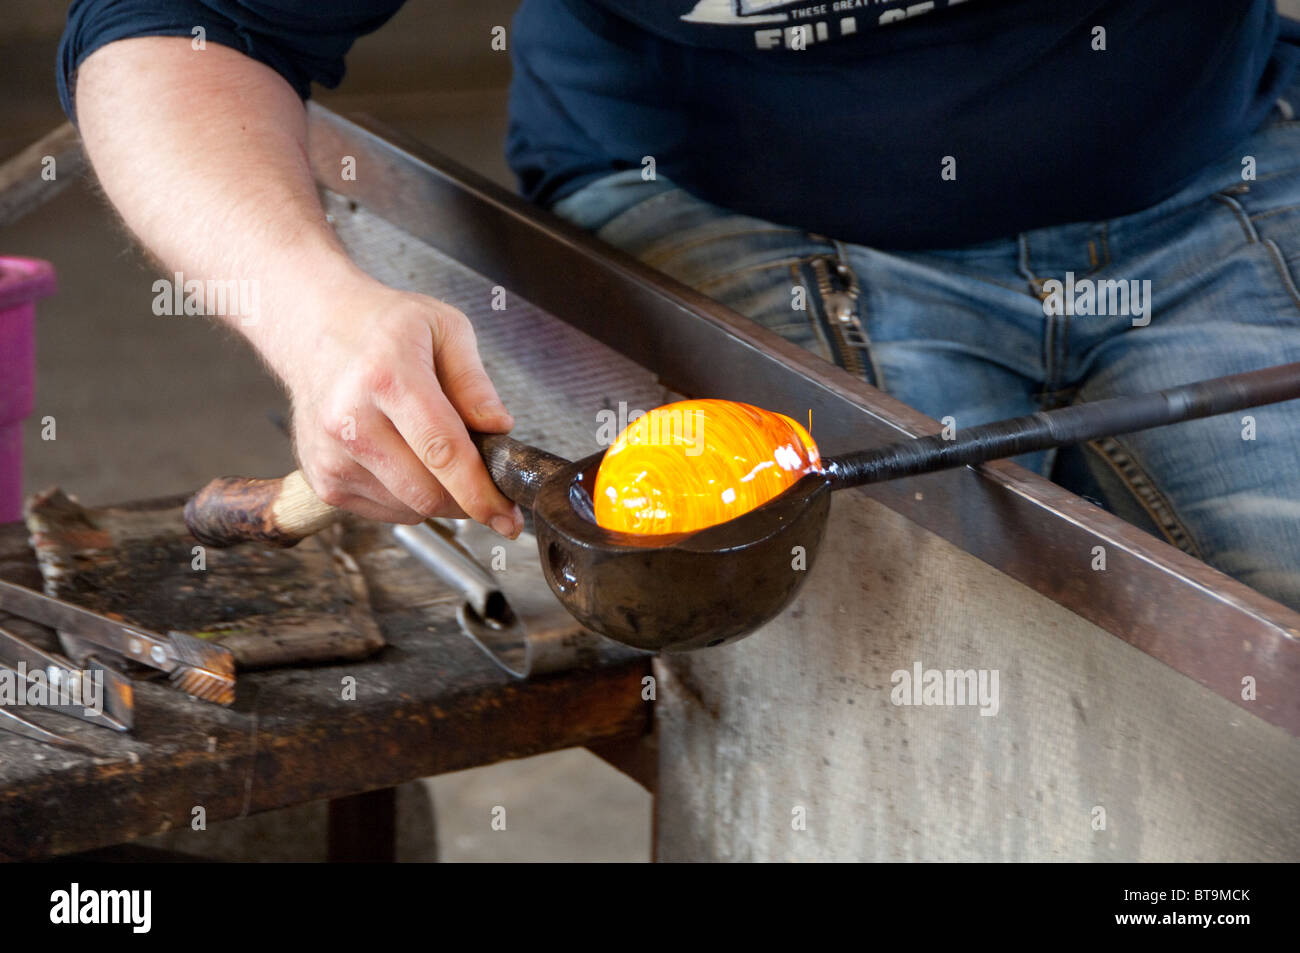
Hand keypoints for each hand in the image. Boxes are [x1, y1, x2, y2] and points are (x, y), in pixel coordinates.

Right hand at [269, 275, 523, 536]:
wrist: (314, 330)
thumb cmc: (383, 327)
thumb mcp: (444, 328)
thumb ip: (475, 382)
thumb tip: (499, 429)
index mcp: (386, 376)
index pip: (441, 450)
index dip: (479, 491)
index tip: (506, 515)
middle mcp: (351, 420)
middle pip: (426, 492)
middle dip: (467, 498)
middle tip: (482, 475)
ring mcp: (331, 454)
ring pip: (409, 508)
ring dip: (438, 495)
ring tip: (431, 449)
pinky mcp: (322, 478)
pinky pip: (387, 512)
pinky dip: (408, 496)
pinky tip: (402, 457)